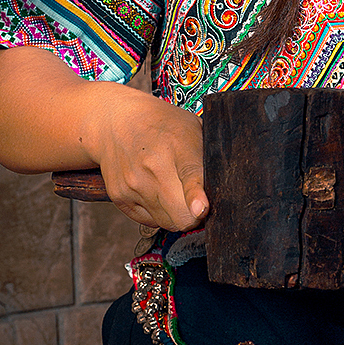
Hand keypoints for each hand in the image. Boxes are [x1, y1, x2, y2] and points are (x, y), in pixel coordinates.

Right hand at [82, 84, 206, 231]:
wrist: (115, 121)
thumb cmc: (163, 125)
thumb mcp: (193, 128)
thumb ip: (209, 158)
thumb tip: (227, 189)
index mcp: (177, 144)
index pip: (190, 175)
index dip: (196, 196)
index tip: (201, 208)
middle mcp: (152, 166)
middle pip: (181, 216)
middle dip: (196, 216)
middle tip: (200, 203)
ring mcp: (133, 184)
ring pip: (168, 223)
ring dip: (178, 215)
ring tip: (176, 191)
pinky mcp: (119, 196)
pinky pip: (149, 221)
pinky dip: (158, 213)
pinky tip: (157, 191)